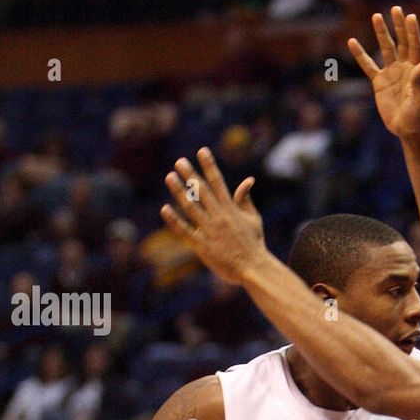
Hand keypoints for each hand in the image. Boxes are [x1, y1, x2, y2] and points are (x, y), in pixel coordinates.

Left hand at [161, 147, 265, 284]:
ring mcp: (210, 230)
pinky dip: (174, 220)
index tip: (201, 151)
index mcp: (231, 209)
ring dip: (179, 191)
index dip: (209, 165)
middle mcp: (219, 217)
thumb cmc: (254, 244)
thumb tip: (248, 180)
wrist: (254, 269)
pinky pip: (185, 230)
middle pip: (202, 191)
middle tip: (179, 161)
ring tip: (169, 176)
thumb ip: (245, 199)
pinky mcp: (202, 245)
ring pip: (191, 207)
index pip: (218, 182)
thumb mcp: (254, 219)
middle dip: (190, 174)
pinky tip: (165, 209)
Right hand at [348, 7, 419, 140]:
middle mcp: (405, 68)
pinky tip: (352, 41)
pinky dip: (360, 54)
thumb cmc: (419, 116)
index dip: (413, 32)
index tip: (410, 16)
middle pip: (402, 42)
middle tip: (395, 8)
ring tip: (376, 15)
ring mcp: (391, 73)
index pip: (415, 46)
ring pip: (386, 49)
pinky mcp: (379, 82)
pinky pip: (368, 65)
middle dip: (399, 25)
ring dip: (381, 32)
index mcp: (417, 70)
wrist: (408, 129)